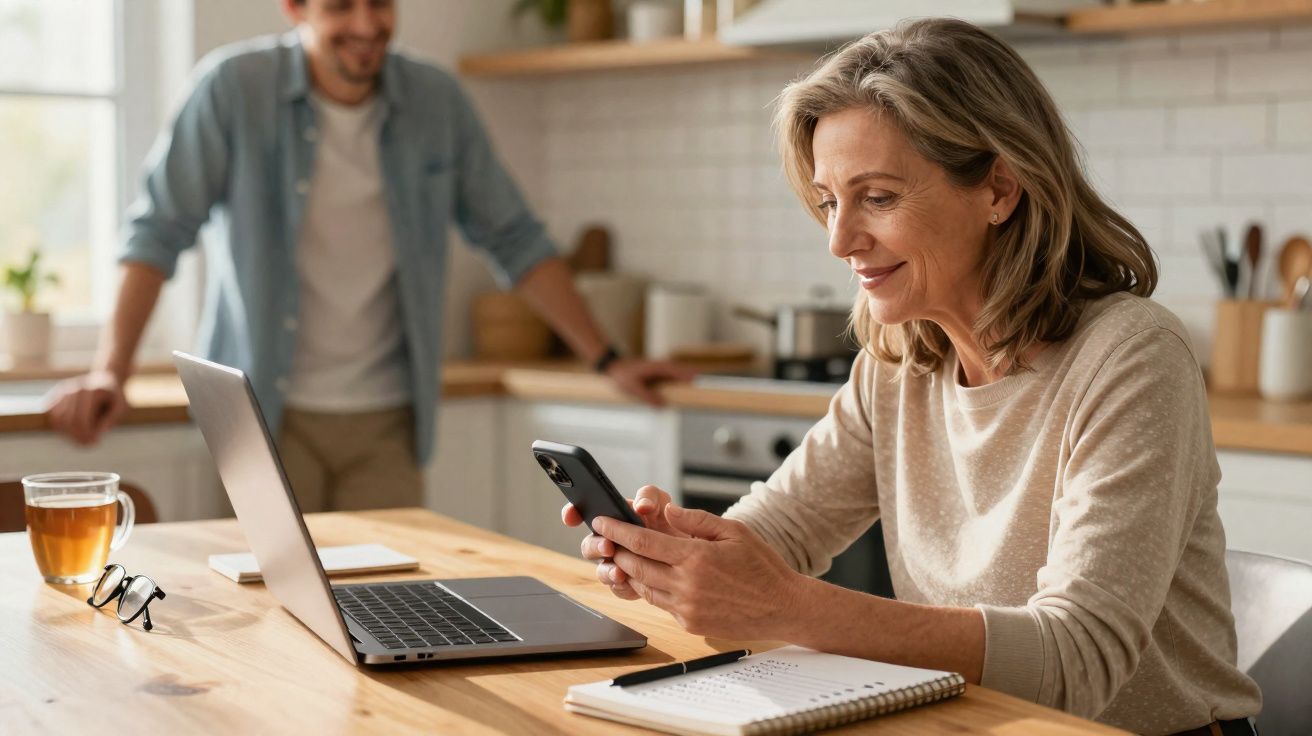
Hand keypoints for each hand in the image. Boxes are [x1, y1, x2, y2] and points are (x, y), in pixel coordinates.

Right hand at [45, 370, 128, 444]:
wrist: (106, 379)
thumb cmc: (115, 398)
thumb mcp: (121, 408)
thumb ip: (110, 421)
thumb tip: (95, 435)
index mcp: (93, 391)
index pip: (80, 419)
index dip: (85, 434)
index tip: (95, 442)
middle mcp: (76, 389)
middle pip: (67, 421)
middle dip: (76, 436)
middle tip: (88, 444)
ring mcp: (64, 390)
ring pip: (57, 419)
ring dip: (68, 433)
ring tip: (82, 436)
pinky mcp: (56, 394)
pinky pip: (53, 415)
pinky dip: (61, 426)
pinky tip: (74, 428)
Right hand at [562, 485, 686, 599]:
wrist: (700, 556)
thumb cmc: (682, 523)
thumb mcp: (668, 502)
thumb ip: (652, 498)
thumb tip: (641, 506)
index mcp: (621, 513)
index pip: (588, 510)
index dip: (573, 512)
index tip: (570, 516)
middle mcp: (616, 538)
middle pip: (591, 542)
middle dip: (594, 545)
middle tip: (608, 546)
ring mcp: (622, 561)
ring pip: (601, 566)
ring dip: (606, 569)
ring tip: (619, 572)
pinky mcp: (631, 581)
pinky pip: (617, 586)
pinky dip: (621, 585)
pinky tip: (629, 583)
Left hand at [591, 503, 803, 639]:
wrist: (783, 607)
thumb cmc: (762, 566)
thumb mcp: (734, 531)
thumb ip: (697, 520)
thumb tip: (668, 511)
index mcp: (696, 557)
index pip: (644, 542)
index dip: (618, 531)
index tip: (602, 522)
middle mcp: (687, 584)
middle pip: (636, 566)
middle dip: (617, 551)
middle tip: (605, 538)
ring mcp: (687, 607)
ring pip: (644, 587)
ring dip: (629, 571)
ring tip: (622, 557)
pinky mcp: (690, 623)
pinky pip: (661, 604)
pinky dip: (651, 589)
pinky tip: (651, 577)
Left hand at [604, 358, 695, 405]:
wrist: (613, 367)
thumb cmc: (622, 375)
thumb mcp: (633, 388)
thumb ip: (648, 396)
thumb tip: (663, 405)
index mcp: (657, 368)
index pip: (676, 371)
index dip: (687, 375)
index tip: (698, 379)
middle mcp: (660, 367)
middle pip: (679, 371)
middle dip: (690, 377)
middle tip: (701, 384)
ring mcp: (658, 371)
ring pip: (675, 375)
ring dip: (684, 380)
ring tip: (694, 388)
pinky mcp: (656, 375)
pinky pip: (669, 379)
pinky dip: (676, 383)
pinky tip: (679, 390)